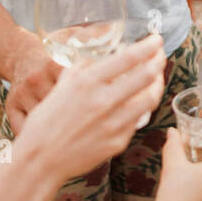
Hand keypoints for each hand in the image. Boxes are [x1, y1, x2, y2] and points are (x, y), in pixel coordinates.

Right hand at [12, 37, 165, 188]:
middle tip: (161, 56)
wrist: (40, 160)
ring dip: (157, 85)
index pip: (128, 58)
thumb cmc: (46, 121)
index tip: (157, 40)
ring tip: (157, 78)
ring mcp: (113, 124)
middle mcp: (103, 101)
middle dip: (159, 62)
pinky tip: (140, 103)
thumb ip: (83, 70)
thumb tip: (99, 59)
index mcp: (87, 82)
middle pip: (146, 76)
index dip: (149, 47)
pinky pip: (137, 121)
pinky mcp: (118, 142)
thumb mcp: (61, 86)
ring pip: (150, 100)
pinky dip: (141, 109)